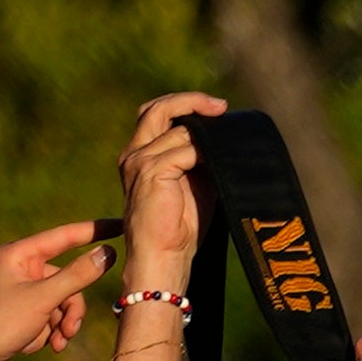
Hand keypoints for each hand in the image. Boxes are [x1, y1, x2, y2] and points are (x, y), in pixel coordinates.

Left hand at [0, 218, 106, 360]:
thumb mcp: (44, 298)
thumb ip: (78, 274)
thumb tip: (108, 252)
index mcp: (18, 254)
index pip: (64, 236)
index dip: (94, 231)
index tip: (120, 225)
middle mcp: (18, 268)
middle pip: (66, 278)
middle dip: (72, 306)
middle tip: (70, 328)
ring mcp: (20, 291)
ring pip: (62, 299)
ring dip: (65, 322)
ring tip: (58, 342)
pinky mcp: (21, 312)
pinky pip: (51, 314)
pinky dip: (54, 330)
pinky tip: (49, 346)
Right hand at [115, 93, 218, 289]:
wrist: (162, 259)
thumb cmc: (179, 229)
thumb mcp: (194, 183)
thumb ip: (199, 156)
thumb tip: (223, 134)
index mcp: (139, 155)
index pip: (157, 113)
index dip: (186, 105)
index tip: (217, 110)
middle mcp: (134, 154)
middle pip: (158, 108)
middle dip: (191, 101)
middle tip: (221, 108)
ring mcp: (139, 161)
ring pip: (179, 129)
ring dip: (206, 136)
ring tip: (226, 147)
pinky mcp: (150, 171)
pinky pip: (185, 148)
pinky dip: (205, 153)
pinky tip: (217, 163)